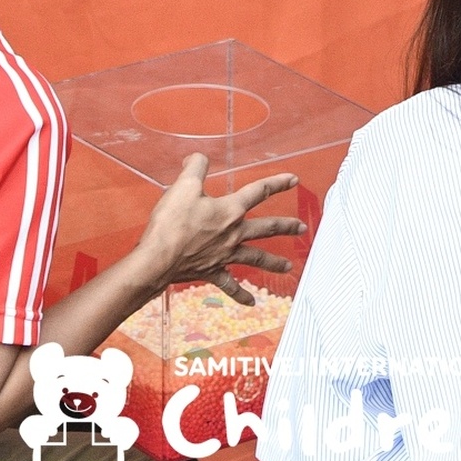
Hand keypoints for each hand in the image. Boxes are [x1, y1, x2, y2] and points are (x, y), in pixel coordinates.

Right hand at [130, 154, 303, 305]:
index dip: (277, 183)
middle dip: (286, 226)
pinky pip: (231, 285)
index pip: (259, 191)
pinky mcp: (212, 271)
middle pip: (266, 228)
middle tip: (301, 227)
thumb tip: (199, 158)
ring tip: (288, 266)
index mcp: (229, 210)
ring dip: (274, 262)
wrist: (159, 258)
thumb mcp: (183, 186)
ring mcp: (225, 254)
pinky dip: (241, 294)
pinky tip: (252, 302)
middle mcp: (233, 233)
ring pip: (256, 258)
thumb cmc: (171, 223)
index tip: (293, 180)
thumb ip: (195, 167)